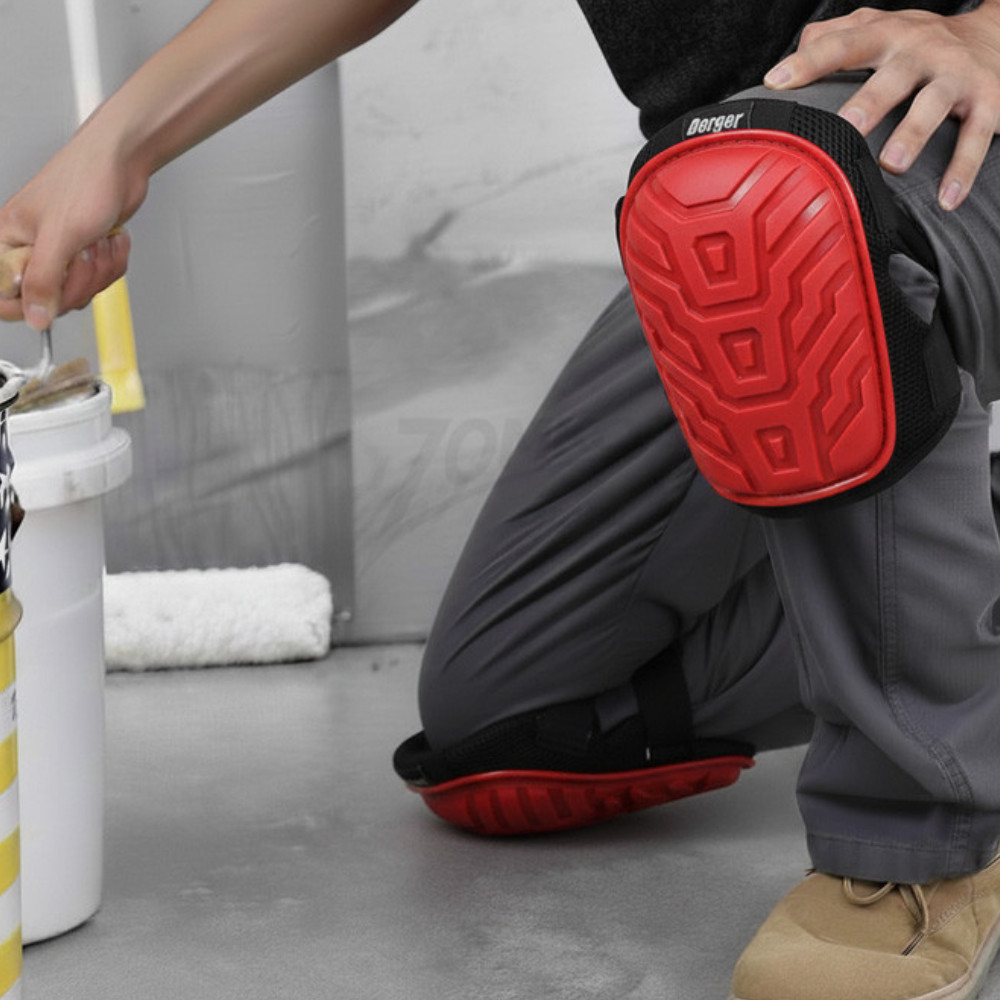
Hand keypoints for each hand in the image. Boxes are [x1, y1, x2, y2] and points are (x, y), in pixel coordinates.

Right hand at [0, 126, 143, 329]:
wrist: (122, 162)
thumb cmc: (85, 182)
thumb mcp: (60, 236)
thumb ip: (43, 280)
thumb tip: (33, 317)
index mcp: (8, 241)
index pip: (5, 295)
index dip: (29, 305)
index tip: (53, 296)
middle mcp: (32, 249)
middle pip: (51, 299)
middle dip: (78, 280)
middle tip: (82, 254)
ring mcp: (62, 253)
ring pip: (81, 290)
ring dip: (99, 268)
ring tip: (96, 240)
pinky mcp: (86, 253)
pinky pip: (101, 278)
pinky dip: (113, 260)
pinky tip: (109, 238)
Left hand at [763, 3, 999, 210]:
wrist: (998, 35)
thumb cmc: (921, 42)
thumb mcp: (880, 26)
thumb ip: (834, 35)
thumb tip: (791, 53)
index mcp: (888, 35)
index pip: (843, 44)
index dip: (809, 61)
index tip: (776, 81)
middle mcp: (921, 52)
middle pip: (893, 76)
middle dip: (870, 101)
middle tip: (847, 126)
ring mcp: (955, 77)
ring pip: (933, 104)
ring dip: (914, 132)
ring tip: (894, 163)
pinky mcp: (989, 101)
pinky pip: (976, 136)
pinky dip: (963, 169)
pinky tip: (947, 199)